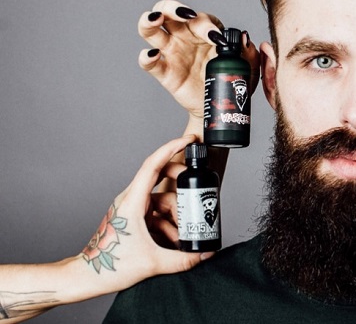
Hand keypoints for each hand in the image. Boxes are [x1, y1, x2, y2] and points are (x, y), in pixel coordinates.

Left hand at [79, 135, 211, 289]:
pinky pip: (157, 212)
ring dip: (177, 213)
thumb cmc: (109, 266)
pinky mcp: (134, 218)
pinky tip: (175, 241)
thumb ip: (183, 260)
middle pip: (161, 179)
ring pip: (162, 198)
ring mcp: (132, 208)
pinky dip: (169, 223)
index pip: (153, 165)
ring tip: (184, 234)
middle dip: (182, 186)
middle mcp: (131, 200)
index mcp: (132, 201)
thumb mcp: (152, 263)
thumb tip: (205, 255)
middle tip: (197, 192)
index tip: (188, 141)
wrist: (88, 277)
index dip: (171, 148)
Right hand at [137, 0, 259, 122]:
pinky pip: (148, 62)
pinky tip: (153, 55)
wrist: (220, 106)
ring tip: (156, 19)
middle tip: (183, 14)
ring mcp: (171, 53)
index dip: (206, 25)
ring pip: (150, 29)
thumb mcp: (246, 68)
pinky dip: (146, 56)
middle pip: (168, 11)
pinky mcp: (164, 72)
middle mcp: (184, 37)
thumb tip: (245, 39)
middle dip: (172, 7)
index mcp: (204, 32)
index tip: (217, 39)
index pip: (200, 18)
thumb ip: (248, 53)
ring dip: (149, 20)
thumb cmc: (231, 81)